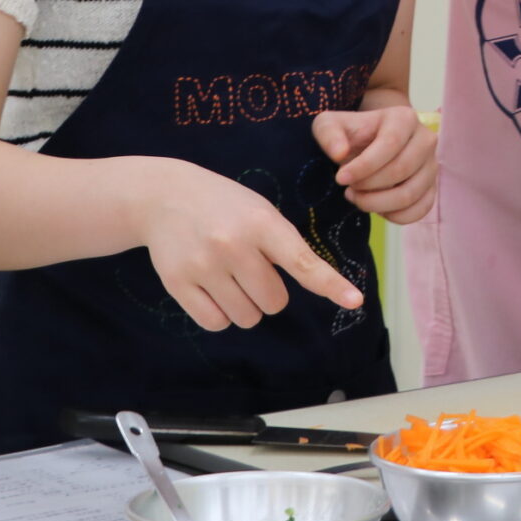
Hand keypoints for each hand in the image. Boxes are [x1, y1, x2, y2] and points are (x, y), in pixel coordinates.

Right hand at [134, 159, 363, 331]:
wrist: (165, 197)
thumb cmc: (226, 207)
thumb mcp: (260, 211)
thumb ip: (284, 246)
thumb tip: (311, 285)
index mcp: (262, 222)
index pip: (303, 262)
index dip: (331, 284)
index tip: (355, 301)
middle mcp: (233, 244)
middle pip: (274, 302)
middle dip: (268, 292)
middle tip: (251, 268)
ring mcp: (204, 265)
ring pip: (246, 317)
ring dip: (245, 306)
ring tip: (229, 275)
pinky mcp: (178, 283)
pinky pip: (216, 323)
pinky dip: (220, 315)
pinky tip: (211, 288)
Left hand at [313, 104, 437, 223]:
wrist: (369, 143)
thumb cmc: (351, 134)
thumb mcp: (330, 125)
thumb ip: (329, 134)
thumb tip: (339, 153)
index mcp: (404, 118)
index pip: (390, 143)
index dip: (364, 166)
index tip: (341, 178)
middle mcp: (425, 140)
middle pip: (401, 169)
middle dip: (369, 185)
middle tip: (349, 188)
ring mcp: (432, 165)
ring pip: (411, 194)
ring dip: (378, 203)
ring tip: (358, 197)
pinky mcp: (432, 187)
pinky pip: (421, 209)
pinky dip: (395, 216)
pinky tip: (376, 208)